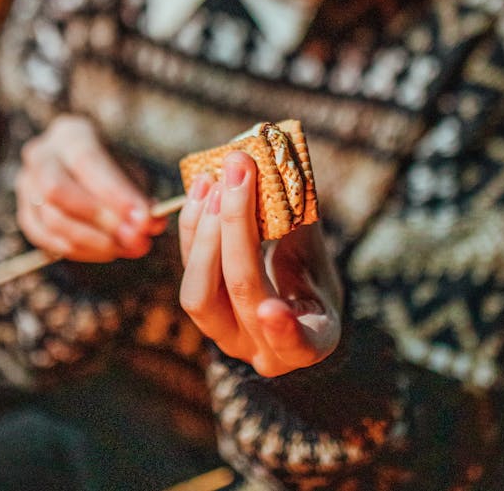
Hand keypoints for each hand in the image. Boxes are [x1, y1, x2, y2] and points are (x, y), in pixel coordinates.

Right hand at [15, 115, 165, 261]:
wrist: (85, 169)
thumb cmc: (112, 167)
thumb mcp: (130, 171)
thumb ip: (139, 196)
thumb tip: (152, 223)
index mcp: (70, 133)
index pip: (87, 160)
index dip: (115, 193)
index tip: (143, 218)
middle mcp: (41, 154)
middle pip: (57, 190)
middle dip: (100, 220)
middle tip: (136, 239)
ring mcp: (26, 184)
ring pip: (51, 219)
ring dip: (93, 241)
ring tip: (128, 247)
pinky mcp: (24, 213)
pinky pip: (43, 238)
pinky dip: (77, 250)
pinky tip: (105, 251)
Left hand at [178, 151, 341, 376]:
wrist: (286, 292)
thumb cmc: (309, 271)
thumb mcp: (316, 250)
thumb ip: (301, 214)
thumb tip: (278, 154)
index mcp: (311, 340)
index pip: (299, 344)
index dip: (284, 330)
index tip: (269, 309)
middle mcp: (264, 348)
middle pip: (244, 292)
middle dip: (236, 227)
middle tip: (240, 173)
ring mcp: (225, 334)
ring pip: (200, 292)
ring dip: (206, 229)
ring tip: (217, 180)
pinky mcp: (200, 310)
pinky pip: (188, 273)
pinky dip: (192, 226)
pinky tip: (203, 187)